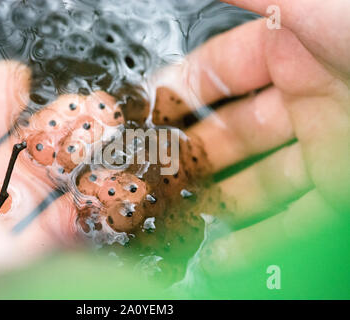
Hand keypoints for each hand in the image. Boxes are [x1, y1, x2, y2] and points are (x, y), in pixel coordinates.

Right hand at [155, 0, 349, 276]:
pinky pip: (290, 222)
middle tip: (150, 172)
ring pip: (255, 182)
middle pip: (229, 132)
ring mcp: (324, 149)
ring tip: (174, 217)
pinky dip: (255, 240)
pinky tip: (221, 250)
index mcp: (292, 46)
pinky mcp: (343, 195)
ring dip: (215, 202)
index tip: (145, 113)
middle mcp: (306, 97)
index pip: (218, 70)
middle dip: (188, 152)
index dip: (179, 90)